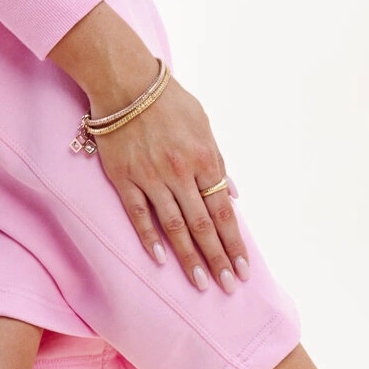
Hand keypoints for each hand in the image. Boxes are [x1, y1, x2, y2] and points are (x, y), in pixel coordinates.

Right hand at [91, 75, 249, 292]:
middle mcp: (181, 172)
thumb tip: (232, 193)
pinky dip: (150, 238)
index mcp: (204, 158)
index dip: (234, 243)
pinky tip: (161, 260)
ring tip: (201, 283)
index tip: (243, 268)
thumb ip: (218, 161)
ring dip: (189, 257)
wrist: (125, 82)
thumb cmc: (169, 102)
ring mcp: (151, 177)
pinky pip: (139, 214)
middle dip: (218, 258)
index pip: (223, 212)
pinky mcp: (124, 178)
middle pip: (203, 225)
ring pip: (174, 226)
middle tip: (228, 287)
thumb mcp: (204, 125)